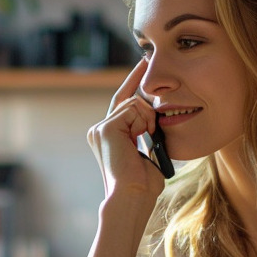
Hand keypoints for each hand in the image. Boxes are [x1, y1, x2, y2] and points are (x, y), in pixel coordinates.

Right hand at [87, 59, 162, 200]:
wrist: (133, 195)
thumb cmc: (144, 183)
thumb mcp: (148, 151)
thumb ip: (147, 131)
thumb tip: (158, 115)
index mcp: (108, 136)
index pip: (122, 101)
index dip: (133, 80)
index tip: (143, 62)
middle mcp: (99, 130)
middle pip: (130, 99)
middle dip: (147, 109)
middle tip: (151, 132)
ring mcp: (100, 128)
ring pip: (134, 103)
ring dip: (148, 120)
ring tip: (147, 140)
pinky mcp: (105, 127)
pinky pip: (131, 109)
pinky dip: (143, 122)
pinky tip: (141, 138)